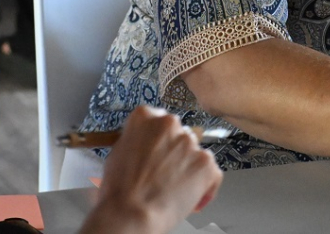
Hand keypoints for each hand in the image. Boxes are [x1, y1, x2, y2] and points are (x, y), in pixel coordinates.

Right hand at [81, 106, 222, 233]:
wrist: (132, 212)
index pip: (158, 119)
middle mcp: (169, 124)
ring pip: (195, 153)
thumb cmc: (120, 190)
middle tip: (165, 172)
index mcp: (145, 117)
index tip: (157, 149)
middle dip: (175, 152)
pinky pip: (212, 172)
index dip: (158, 139)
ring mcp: (190, 143)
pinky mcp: (205, 163)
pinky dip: (205, 186)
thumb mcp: (117, 153)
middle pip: (178, 134)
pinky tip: (191, 197)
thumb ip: (136, 142)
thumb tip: (145, 147)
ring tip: (175, 189)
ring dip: (188, 167)